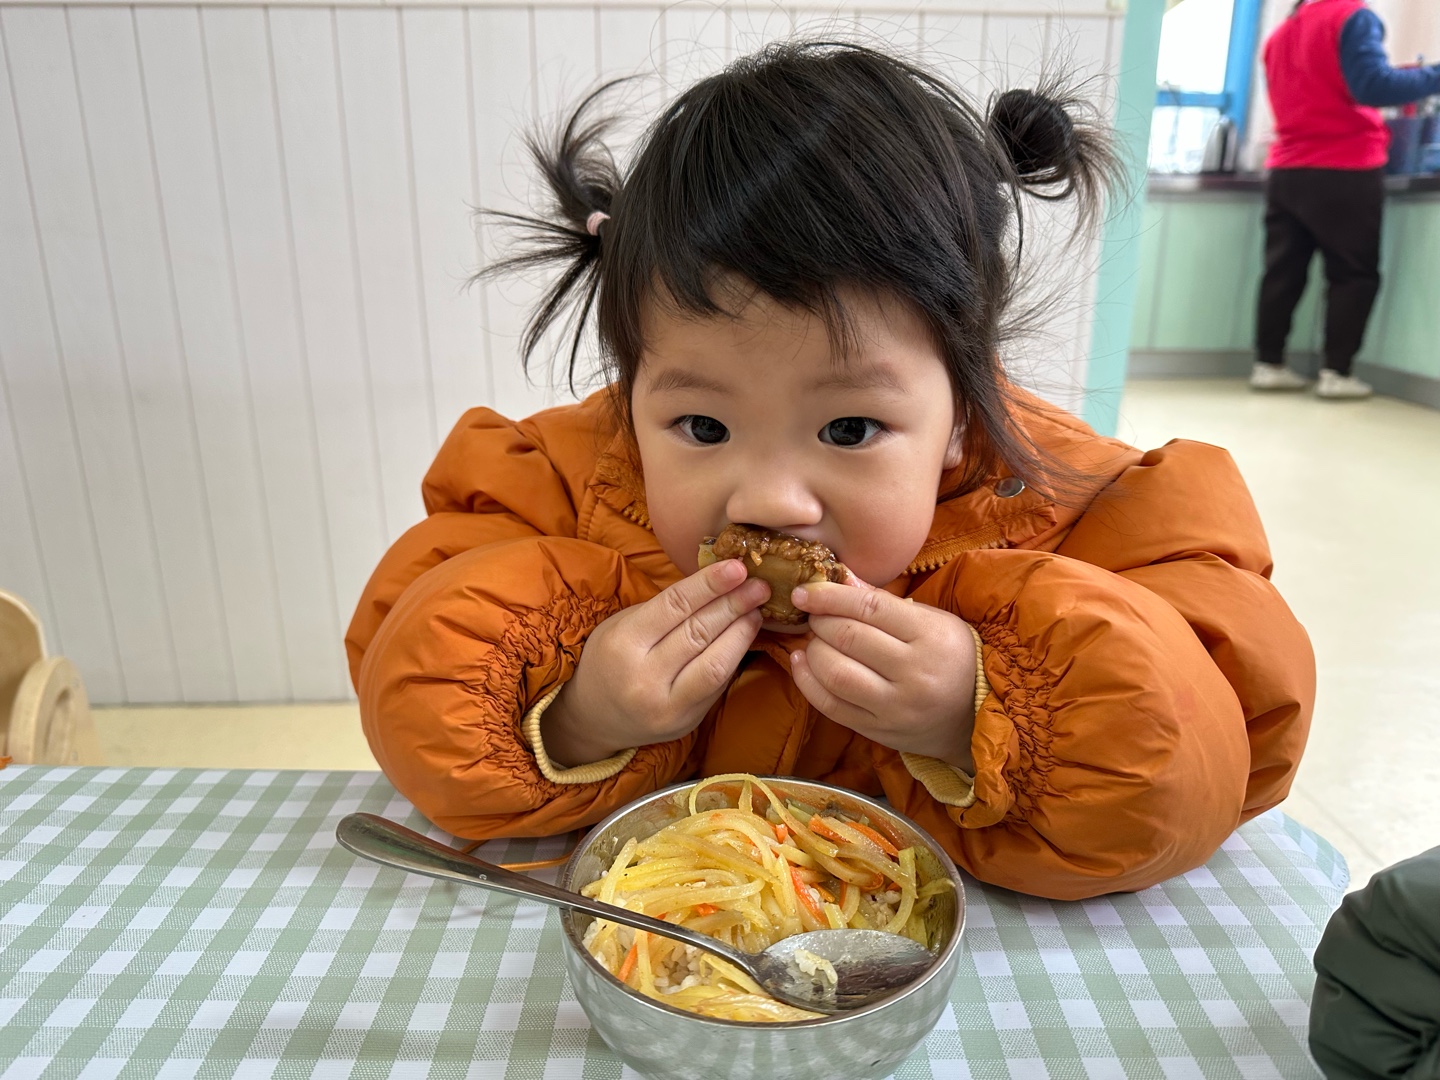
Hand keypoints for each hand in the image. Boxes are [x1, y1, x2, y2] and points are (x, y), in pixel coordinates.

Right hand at [540, 559, 768, 766]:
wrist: (594, 717)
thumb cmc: (611, 659)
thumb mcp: (624, 625)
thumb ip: (665, 608)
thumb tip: (718, 582)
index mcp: (624, 643)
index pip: (675, 606)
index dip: (710, 584)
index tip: (738, 567)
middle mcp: (644, 678)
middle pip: (699, 633)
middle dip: (734, 605)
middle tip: (760, 585)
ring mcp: (667, 705)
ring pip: (716, 664)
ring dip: (742, 633)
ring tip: (757, 610)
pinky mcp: (685, 723)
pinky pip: (717, 685)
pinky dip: (734, 657)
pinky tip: (744, 637)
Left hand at [789, 574, 977, 772]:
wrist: (972, 716)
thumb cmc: (948, 656)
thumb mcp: (930, 620)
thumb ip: (882, 601)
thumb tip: (838, 576)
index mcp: (931, 636)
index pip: (871, 608)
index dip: (831, 596)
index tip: (805, 591)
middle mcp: (915, 673)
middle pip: (849, 638)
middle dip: (820, 621)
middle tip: (814, 616)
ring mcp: (896, 706)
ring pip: (836, 674)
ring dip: (813, 651)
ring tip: (814, 641)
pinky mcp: (879, 731)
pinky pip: (831, 707)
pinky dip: (807, 681)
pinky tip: (802, 662)